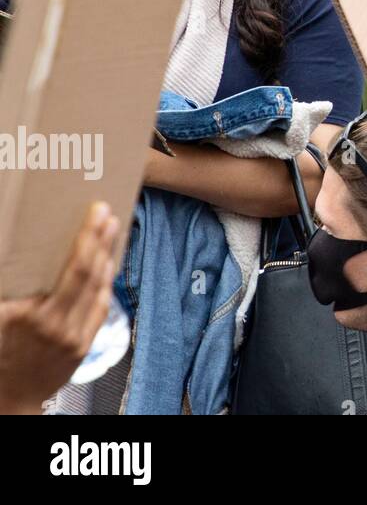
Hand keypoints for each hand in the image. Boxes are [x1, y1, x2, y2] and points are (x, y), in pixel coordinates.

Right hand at [0, 202, 118, 413]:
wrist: (9, 395)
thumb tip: (23, 255)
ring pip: (100, 288)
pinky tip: (107, 265)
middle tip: (108, 214)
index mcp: (34, 314)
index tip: (97, 213)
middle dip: (102, 239)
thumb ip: (15, 286)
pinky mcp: (84, 346)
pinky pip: (100, 307)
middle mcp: (59, 325)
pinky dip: (105, 283)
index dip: (89, 238)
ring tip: (112, 231)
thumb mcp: (1, 315)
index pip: (73, 268)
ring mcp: (75, 337)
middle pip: (91, 273)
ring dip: (108, 256)